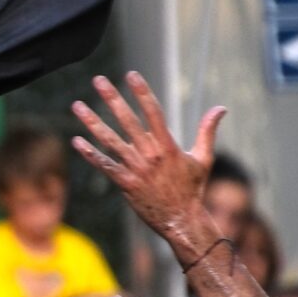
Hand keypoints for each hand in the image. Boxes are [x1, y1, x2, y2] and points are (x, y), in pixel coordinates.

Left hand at [71, 72, 225, 241]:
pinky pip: (105, 166)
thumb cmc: (192, 189)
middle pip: (128, 120)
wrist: (182, 221)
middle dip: (112, 98)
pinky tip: (76, 141)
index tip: (131, 75)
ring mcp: (137, 169)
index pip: (153, 111)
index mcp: (168, 145)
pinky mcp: (126, 184)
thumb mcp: (203, 159)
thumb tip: (221, 108)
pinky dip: (90, 154)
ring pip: (110, 141)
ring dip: (92, 122)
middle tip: (98, 79)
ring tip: (77, 105)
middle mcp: (150, 155)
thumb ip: (207, 132)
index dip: (142, 92)